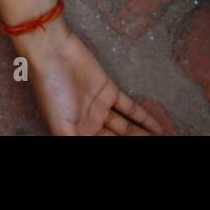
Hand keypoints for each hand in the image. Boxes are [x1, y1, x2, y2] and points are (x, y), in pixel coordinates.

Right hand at [19, 21, 164, 135]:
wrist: (52, 54)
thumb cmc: (51, 91)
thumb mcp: (60, 126)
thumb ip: (76, 140)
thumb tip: (88, 149)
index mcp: (76, 133)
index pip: (102, 147)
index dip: (118, 149)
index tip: (134, 156)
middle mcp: (89, 123)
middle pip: (116, 140)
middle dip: (132, 143)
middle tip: (152, 147)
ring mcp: (100, 107)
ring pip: (126, 128)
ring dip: (141, 135)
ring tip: (159, 140)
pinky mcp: (109, 91)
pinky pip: (130, 109)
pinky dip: (144, 118)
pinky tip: (158, 129)